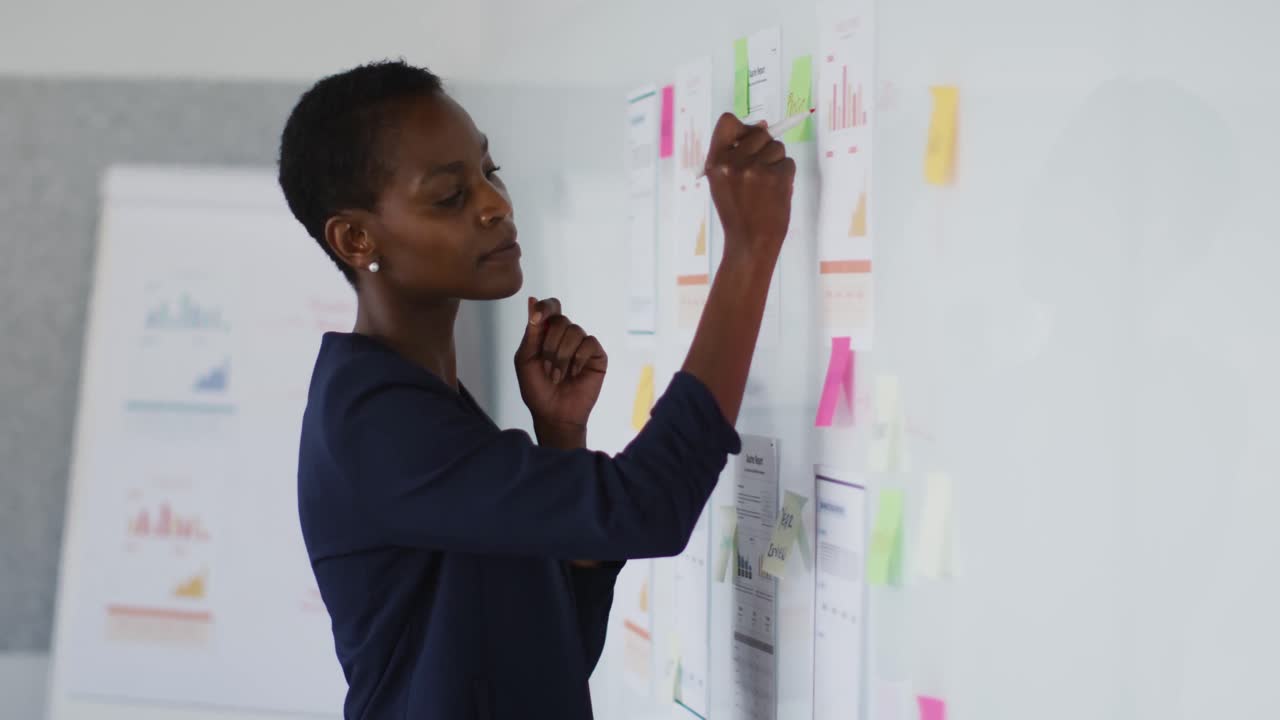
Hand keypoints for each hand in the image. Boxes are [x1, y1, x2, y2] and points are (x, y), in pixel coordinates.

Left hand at [514, 297, 607, 440]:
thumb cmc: (537, 389)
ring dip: (562, 356)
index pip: (551, 307)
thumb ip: (531, 333)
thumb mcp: (526, 360)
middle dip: (550, 345)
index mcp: (547, 333)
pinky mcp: (597, 356)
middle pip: (561, 320)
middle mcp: (566, 335)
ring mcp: (582, 345)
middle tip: (546, 368)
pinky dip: (578, 358)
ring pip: (575, 331)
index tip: (536, 319)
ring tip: (558, 376)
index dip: (545, 307)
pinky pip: (589, 343)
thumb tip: (532, 300)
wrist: (554, 414)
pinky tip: (574, 373)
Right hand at [703, 113, 796, 262]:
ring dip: (776, 162)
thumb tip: (764, 124)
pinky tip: (775, 193)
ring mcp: (756, 169)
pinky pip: (788, 162)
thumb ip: (736, 153)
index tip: (747, 138)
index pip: (727, 121)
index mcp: (715, 162)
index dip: (741, 126)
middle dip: (765, 146)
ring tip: (766, 185)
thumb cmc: (738, 212)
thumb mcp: (723, 182)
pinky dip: (786, 175)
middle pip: (759, 132)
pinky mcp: (777, 177)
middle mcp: (734, 162)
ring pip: (777, 147)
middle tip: (760, 170)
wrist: (750, 242)